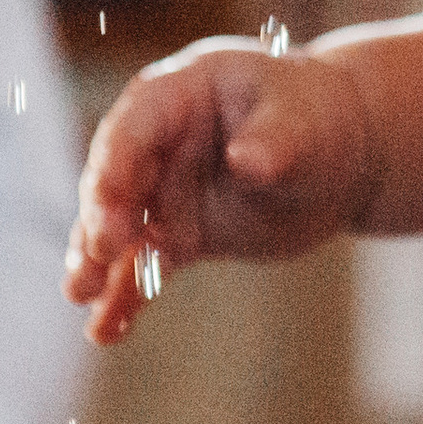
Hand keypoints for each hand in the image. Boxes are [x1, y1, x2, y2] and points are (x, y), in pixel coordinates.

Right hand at [66, 38, 380, 342]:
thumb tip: (247, 161)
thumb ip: (275, 141)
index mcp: (182, 92)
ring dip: (97, 260)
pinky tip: (105, 331)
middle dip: (103, 214)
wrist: (343, 158)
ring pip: (121, 227)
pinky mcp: (180, 234)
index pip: (136, 125)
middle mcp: (161, 141)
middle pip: (117, 178)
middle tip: (99, 252)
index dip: (117, 160)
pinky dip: (125, 296)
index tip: (106, 199)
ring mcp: (166, 190)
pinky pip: (145, 265)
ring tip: (79, 293)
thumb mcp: (303, 123)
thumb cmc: (319, 118)